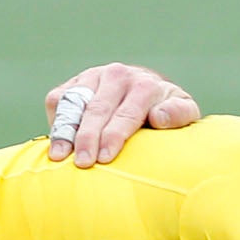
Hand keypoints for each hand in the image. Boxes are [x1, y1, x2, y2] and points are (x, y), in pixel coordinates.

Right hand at [46, 63, 199, 165]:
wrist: (149, 91)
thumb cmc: (166, 110)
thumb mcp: (183, 111)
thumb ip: (178, 113)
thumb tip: (158, 117)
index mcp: (145, 84)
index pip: (127, 113)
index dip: (114, 136)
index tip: (104, 157)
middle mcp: (117, 75)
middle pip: (97, 109)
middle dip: (88, 137)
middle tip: (83, 163)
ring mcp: (93, 76)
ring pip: (73, 103)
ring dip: (64, 130)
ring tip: (59, 156)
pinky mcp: (74, 82)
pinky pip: (58, 100)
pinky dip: (55, 121)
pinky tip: (56, 143)